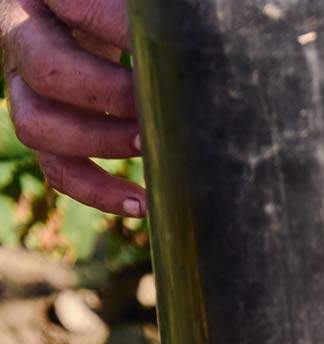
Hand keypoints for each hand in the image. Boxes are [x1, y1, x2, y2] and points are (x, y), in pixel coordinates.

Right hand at [1, 0, 144, 216]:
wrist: (81, 21)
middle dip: (106, 97)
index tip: (159, 58)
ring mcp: (25, 92)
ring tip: (150, 149)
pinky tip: (142, 202)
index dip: (116, 32)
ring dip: (100, 144)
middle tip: (153, 110)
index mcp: (39, 0)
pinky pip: (58, 169)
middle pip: (44, 74)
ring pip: (37, 128)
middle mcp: (19, 43)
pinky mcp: (46, 132)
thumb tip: (162, 41)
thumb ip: (120, 11)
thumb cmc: (105, 8)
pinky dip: (99, 191)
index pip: (73, 7)